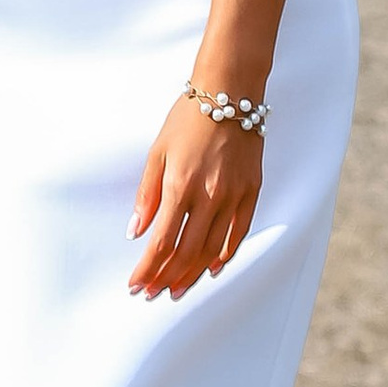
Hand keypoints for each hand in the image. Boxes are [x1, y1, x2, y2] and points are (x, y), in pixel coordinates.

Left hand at [130, 98, 262, 297]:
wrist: (229, 92)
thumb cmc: (188, 118)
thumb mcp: (157, 152)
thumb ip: (147, 195)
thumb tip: (136, 232)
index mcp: (180, 185)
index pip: (161, 242)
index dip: (147, 269)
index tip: (135, 284)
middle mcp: (209, 195)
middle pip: (185, 252)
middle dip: (165, 278)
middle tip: (153, 294)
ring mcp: (233, 195)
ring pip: (212, 249)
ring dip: (192, 273)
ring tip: (177, 289)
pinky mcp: (251, 190)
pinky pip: (238, 232)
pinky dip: (225, 254)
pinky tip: (213, 268)